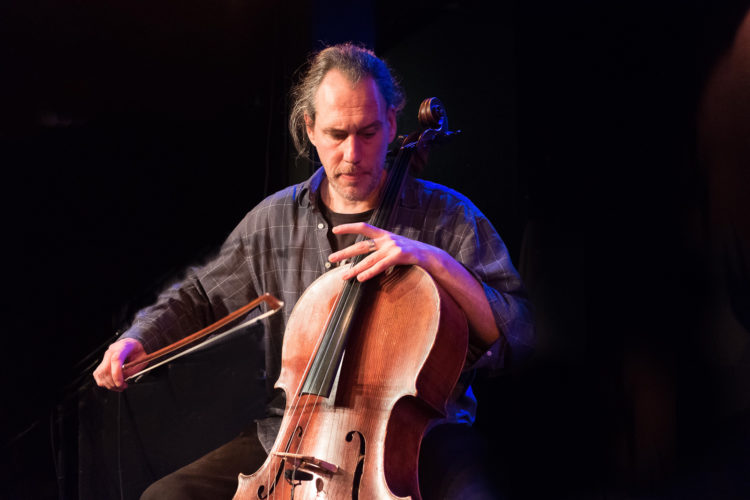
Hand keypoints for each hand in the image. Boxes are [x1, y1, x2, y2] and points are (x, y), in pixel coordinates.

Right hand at [93, 338, 146, 390]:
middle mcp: (112, 350)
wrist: (135, 346)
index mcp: (124, 346)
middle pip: (106, 369)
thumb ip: (132, 369)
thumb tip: (123, 380)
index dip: (117, 374)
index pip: (115, 359)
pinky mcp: (102, 362)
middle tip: (122, 387)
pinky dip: (104, 382)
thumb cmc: (140, 352)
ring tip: (119, 387)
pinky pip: (98, 374)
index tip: (121, 384)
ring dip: (109, 384)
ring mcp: (106, 356)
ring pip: (100, 373)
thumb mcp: (142, 360)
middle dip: (113, 382)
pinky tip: (112, 383)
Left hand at [329, 222, 500, 345]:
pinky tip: (360, 278)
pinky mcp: (400, 256)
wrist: (433, 258)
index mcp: (385, 235)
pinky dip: (370, 272)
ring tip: (343, 276)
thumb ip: (381, 252)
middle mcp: (387, 239)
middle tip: (330, 259)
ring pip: (369, 259)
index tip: (334, 229)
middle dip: (344, 253)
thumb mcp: (395, 250)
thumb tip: (364, 261)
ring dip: (354, 268)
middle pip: (361, 246)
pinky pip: (382, 266)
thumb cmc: (412, 256)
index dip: (349, 228)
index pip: (364, 228)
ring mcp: (394, 247)